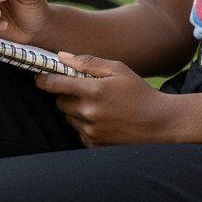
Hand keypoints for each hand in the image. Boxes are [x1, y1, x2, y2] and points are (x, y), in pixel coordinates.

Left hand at [35, 52, 173, 146]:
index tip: (41, 78)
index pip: (55, 84)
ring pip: (69, 118)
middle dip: (67, 95)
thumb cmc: (139, 93)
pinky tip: (104, 121)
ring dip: (77, 111)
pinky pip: (79, 132)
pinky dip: (86, 126)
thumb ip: (88, 63)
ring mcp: (91, 131)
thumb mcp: (118, 70)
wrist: (160, 123)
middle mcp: (89, 113)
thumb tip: (62, 56)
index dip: (44, 80)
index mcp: (94, 91)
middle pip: (60, 102)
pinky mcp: (94, 144)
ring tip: (100, 107)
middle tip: (86, 92)